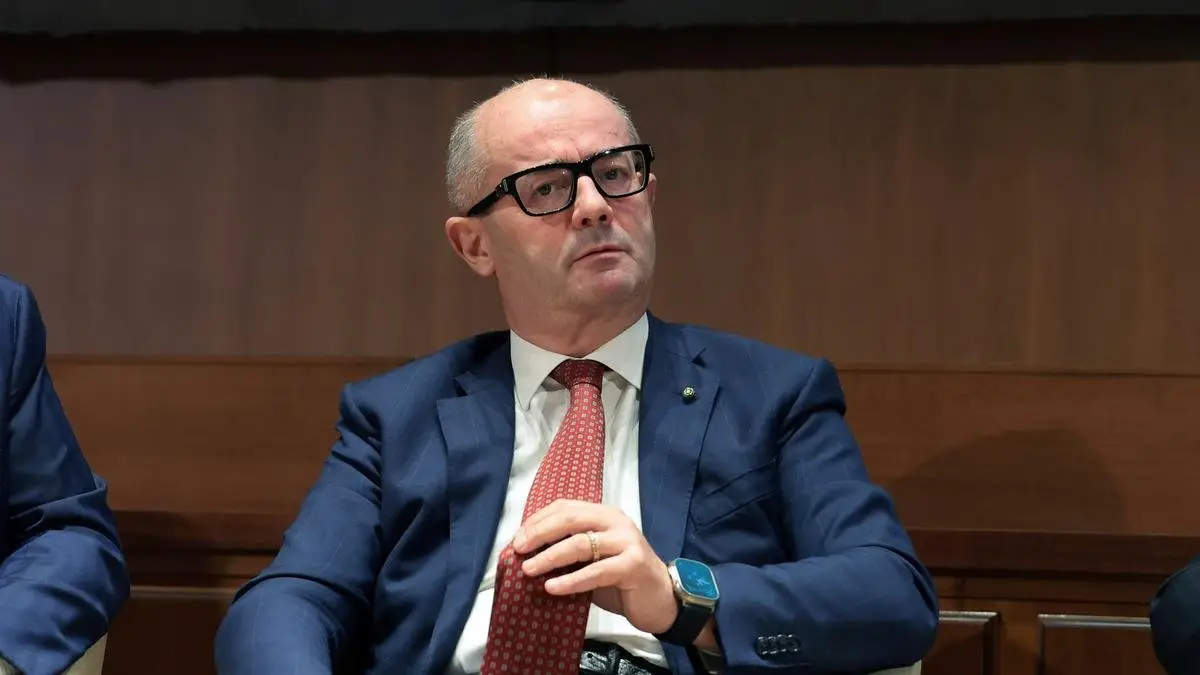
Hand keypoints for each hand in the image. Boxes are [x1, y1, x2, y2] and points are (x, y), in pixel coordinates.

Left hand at [512, 499, 678, 634]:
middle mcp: (616, 522)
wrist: (661, 600)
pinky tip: (552, 588)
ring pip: (580, 543)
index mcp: (604, 515)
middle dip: (539, 532)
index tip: (517, 538)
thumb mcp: (592, 561)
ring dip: (550, 556)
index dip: (538, 520)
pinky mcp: (633, 565)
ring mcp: (626, 542)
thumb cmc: (622, 581)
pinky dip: (571, 580)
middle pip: (570, 518)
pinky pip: (596, 571)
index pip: (566, 507)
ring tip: (529, 570)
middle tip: (518, 549)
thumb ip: (569, 554)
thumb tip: (528, 556)